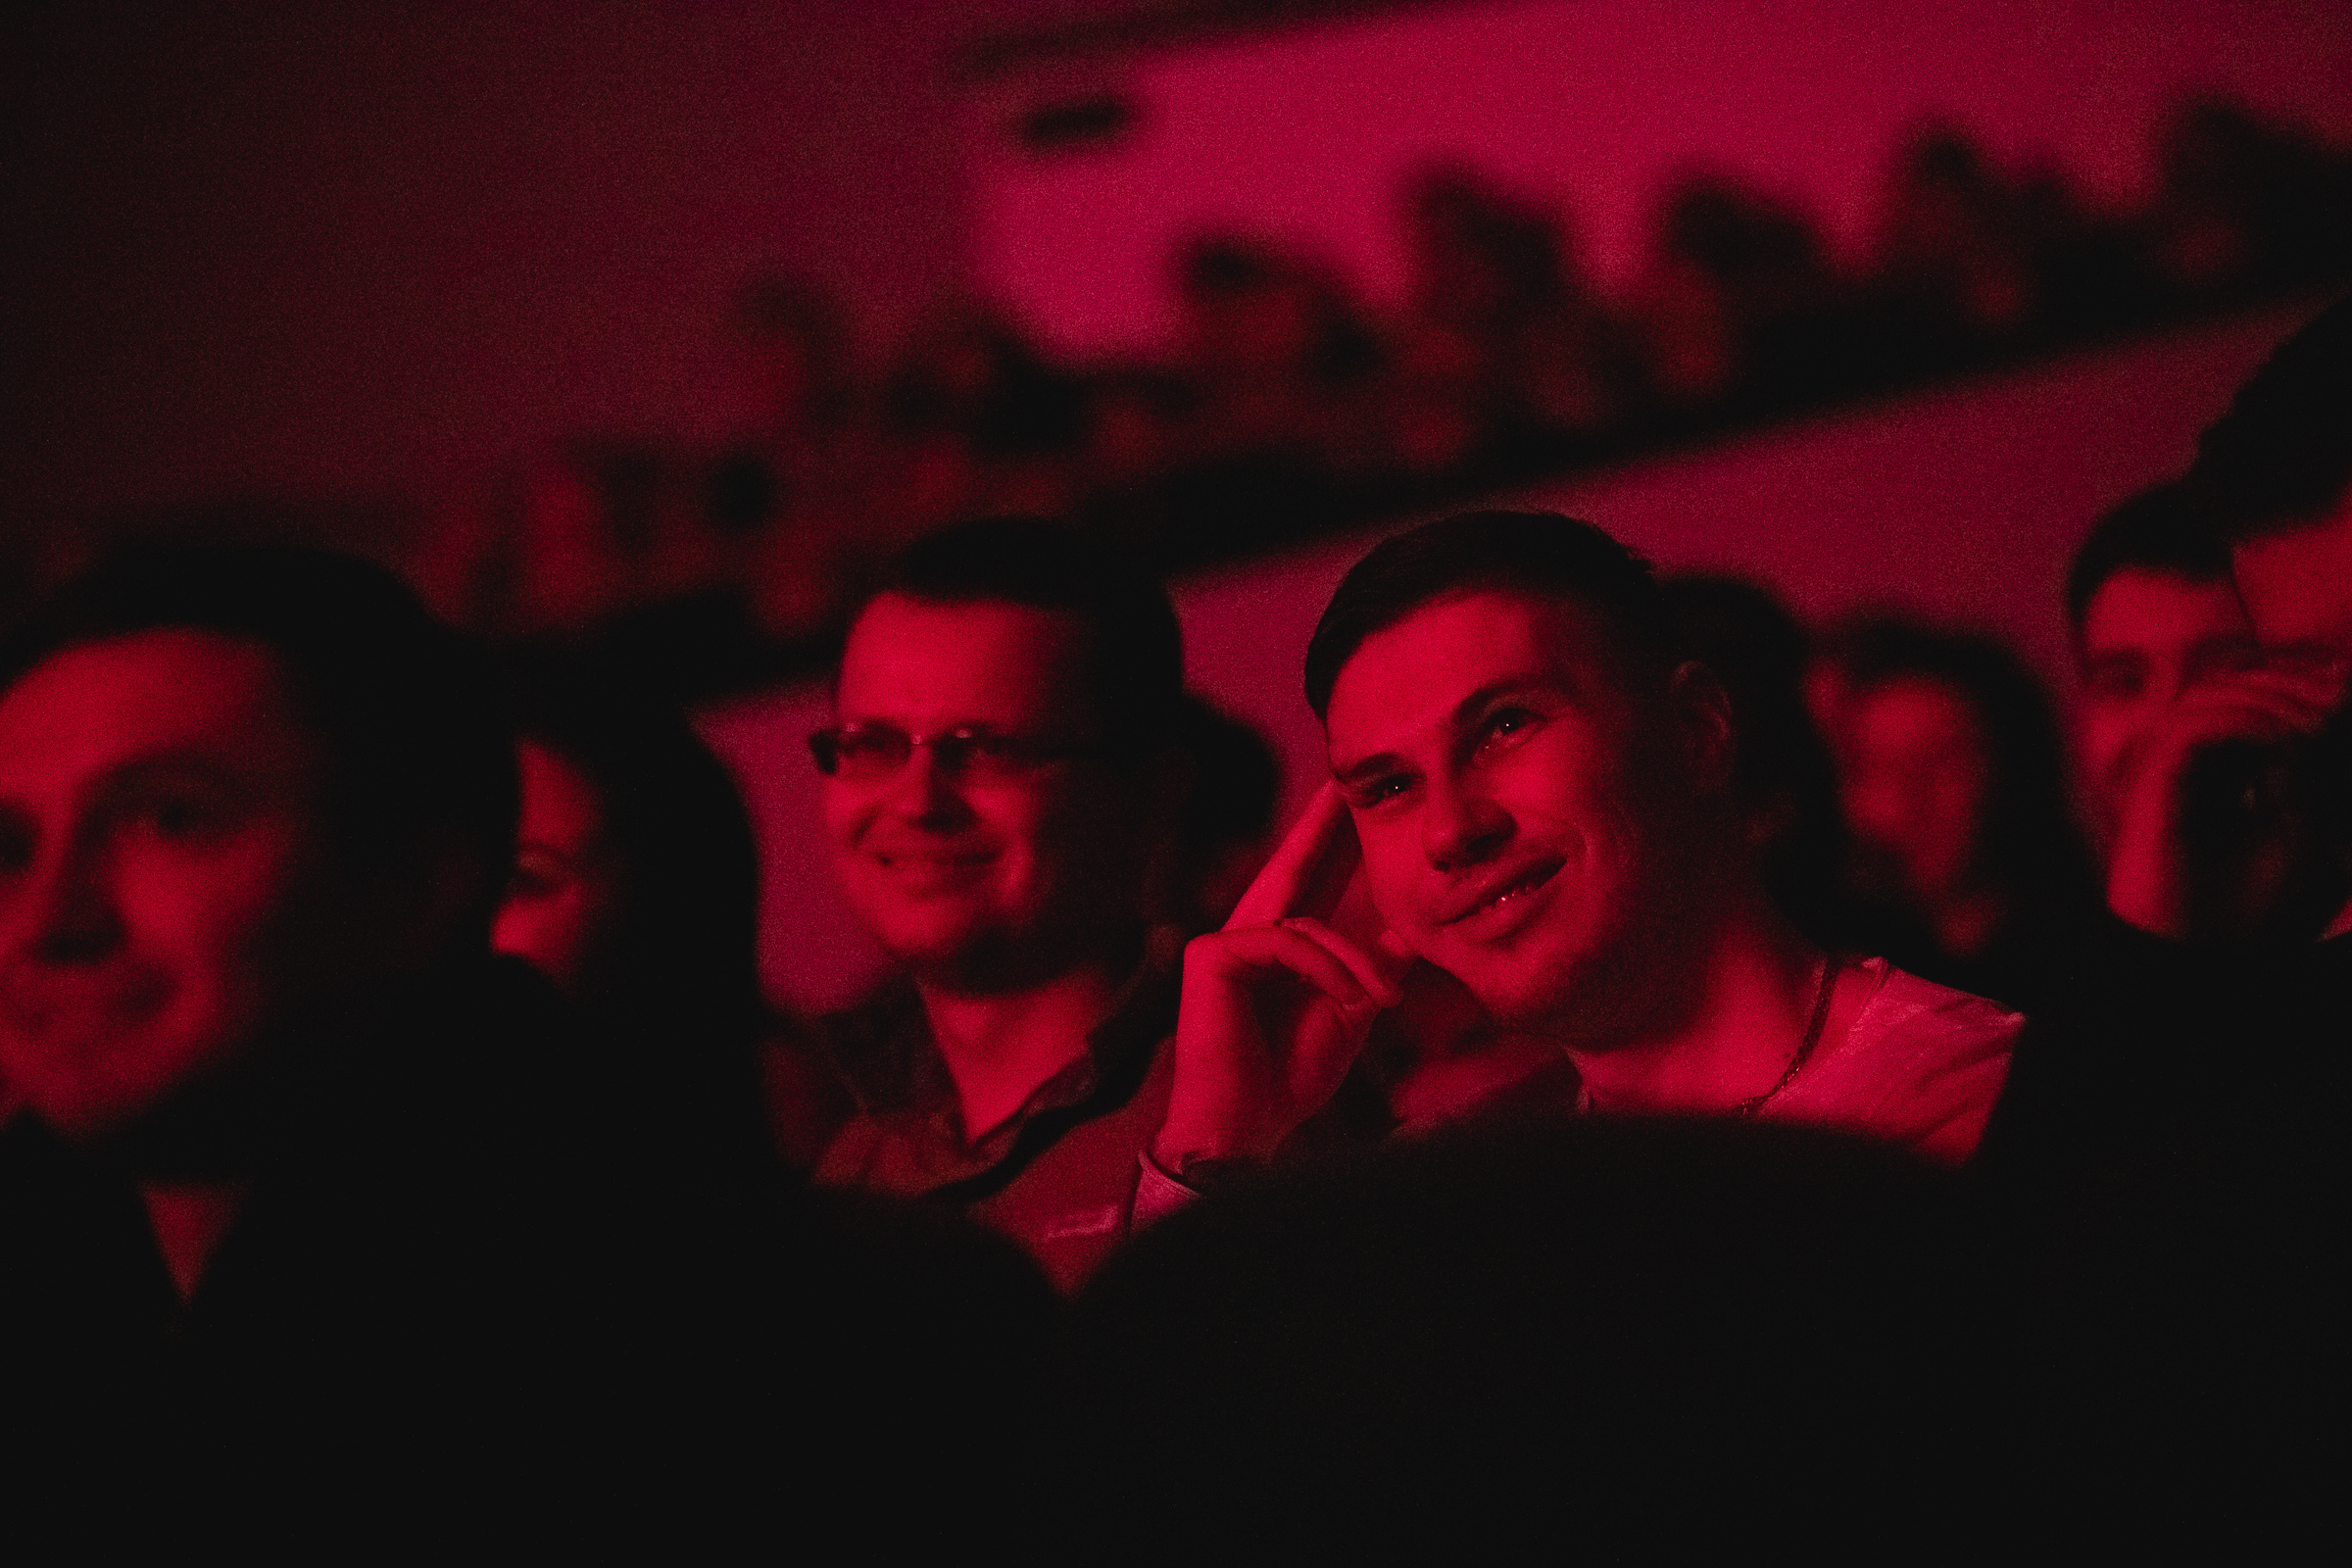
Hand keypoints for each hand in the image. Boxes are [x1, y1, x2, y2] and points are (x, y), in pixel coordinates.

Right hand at [1153, 783, 1406, 1170]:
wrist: (1244, 1133)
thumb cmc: (1288, 1081)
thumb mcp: (1349, 1013)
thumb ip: (1371, 968)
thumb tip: (1408, 927)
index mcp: (1277, 949)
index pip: (1309, 883)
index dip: (1330, 840)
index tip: (1352, 800)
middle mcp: (1245, 936)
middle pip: (1293, 868)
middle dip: (1322, 824)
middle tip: (1346, 779)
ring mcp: (1222, 943)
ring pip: (1306, 922)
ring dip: (1354, 962)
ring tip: (1381, 999)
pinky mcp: (1210, 955)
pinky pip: (1285, 942)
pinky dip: (1325, 971)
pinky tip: (1348, 1000)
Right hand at [2107, 664, 2337, 937]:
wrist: (2207, 958)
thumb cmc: (2265, 905)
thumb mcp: (2315, 826)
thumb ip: (2311, 761)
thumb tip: (2329, 684)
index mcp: (2235, 769)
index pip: (2263, 695)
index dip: (2305, 681)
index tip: (2342, 683)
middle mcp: (2200, 761)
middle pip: (2241, 684)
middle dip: (2295, 688)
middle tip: (2332, 711)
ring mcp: (2175, 768)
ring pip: (2216, 694)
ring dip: (2271, 701)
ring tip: (2313, 730)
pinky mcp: (2156, 782)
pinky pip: (2194, 726)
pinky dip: (2244, 723)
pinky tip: (2284, 746)